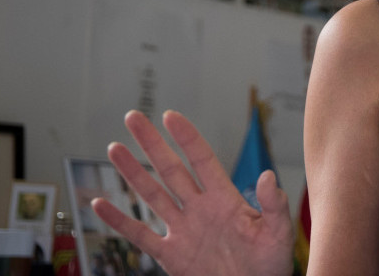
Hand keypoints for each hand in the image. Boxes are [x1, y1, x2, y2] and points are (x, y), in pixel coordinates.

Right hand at [92, 110, 294, 275]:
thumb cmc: (271, 263)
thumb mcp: (279, 232)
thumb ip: (274, 205)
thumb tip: (269, 176)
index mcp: (225, 199)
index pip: (202, 160)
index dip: (186, 138)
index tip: (170, 116)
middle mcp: (200, 209)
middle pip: (170, 169)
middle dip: (151, 144)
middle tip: (133, 118)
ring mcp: (183, 230)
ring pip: (152, 195)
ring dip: (133, 173)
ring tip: (114, 148)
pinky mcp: (171, 256)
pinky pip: (140, 235)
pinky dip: (119, 221)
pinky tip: (99, 203)